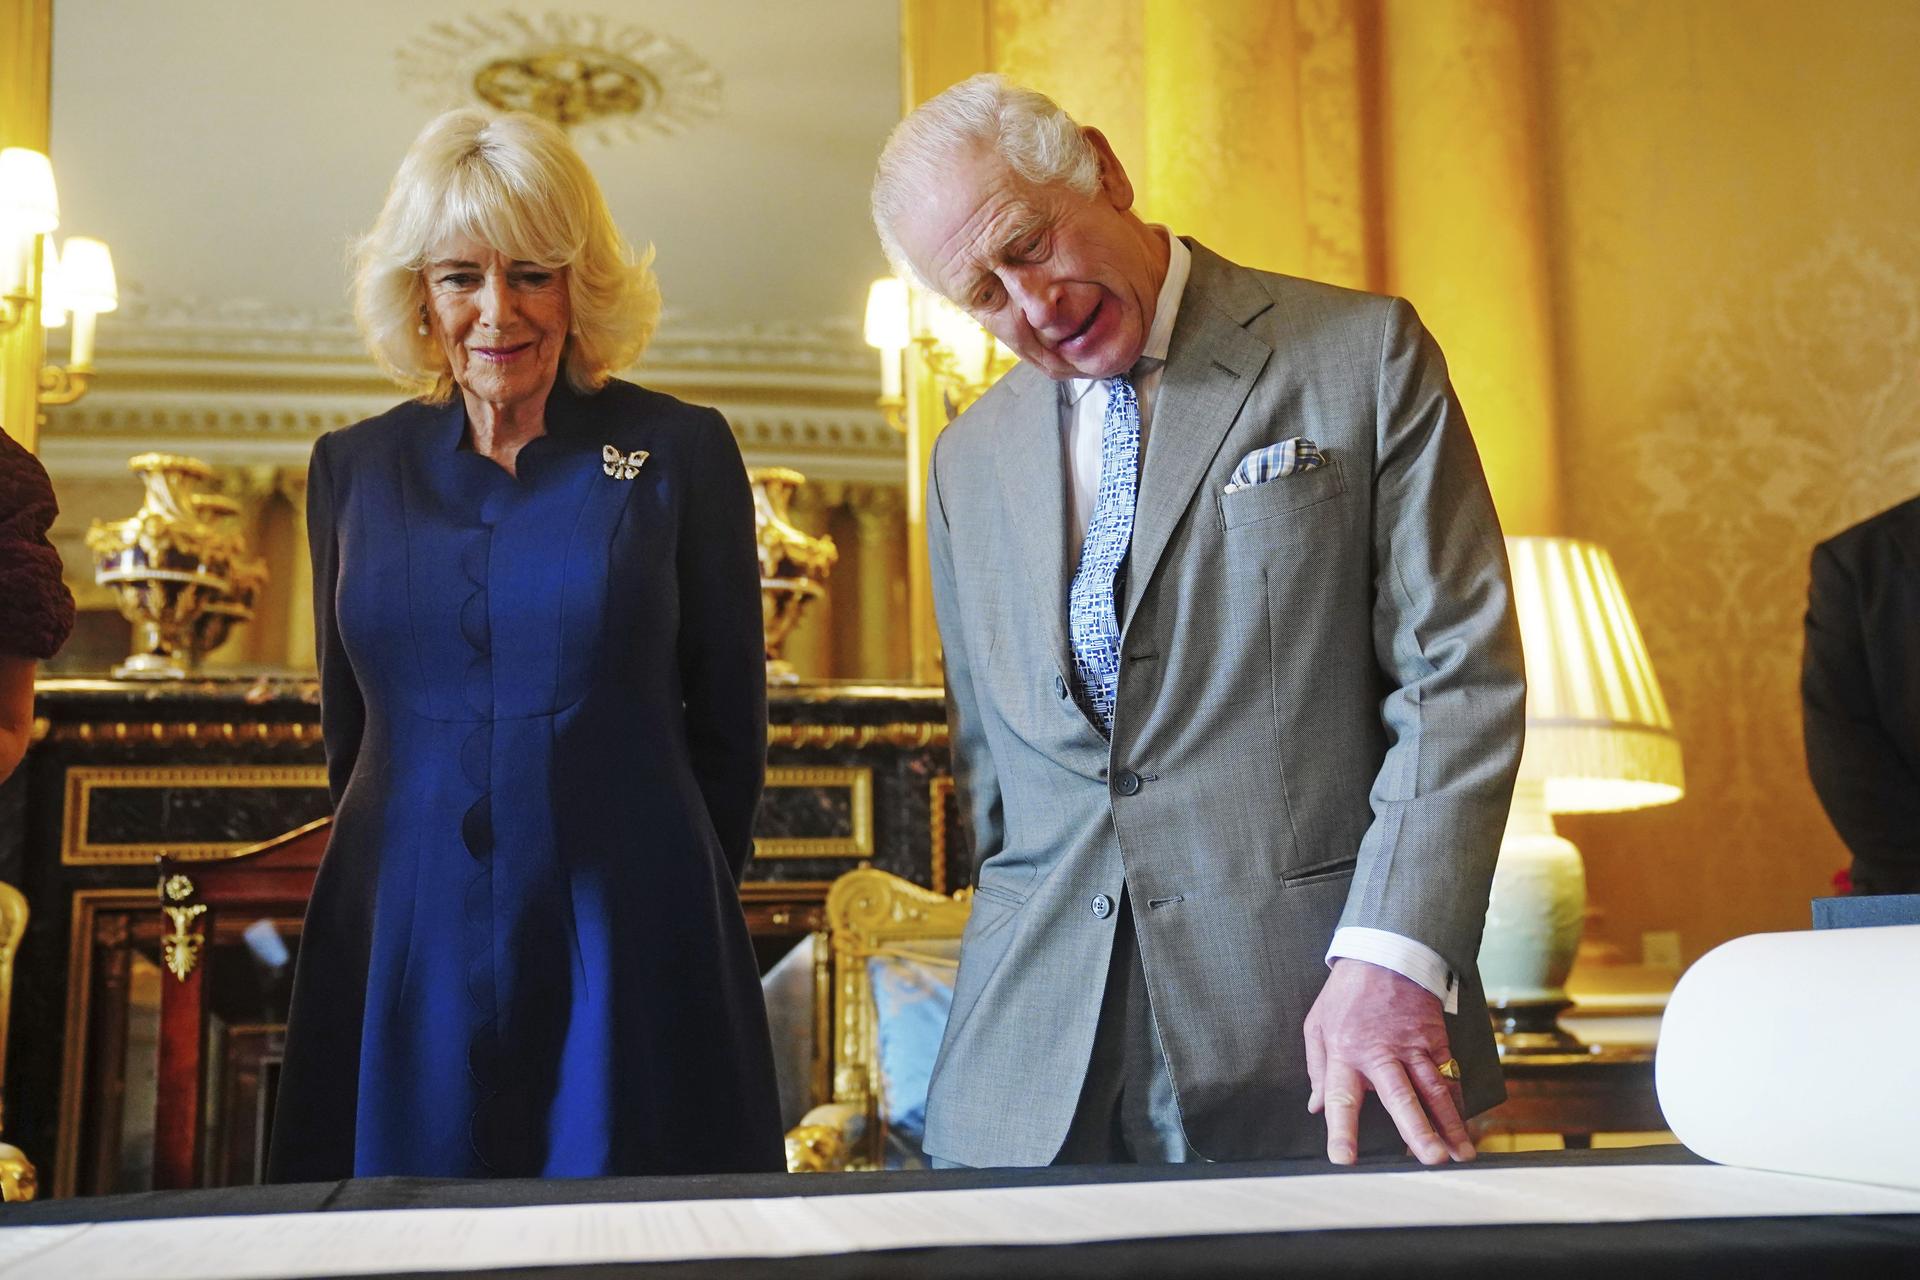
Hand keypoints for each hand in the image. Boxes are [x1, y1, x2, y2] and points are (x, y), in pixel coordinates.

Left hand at [1304, 957, 1473, 1165]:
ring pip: (1434, 1091)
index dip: (1341, 1131)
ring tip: (1462, 1153)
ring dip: (1450, 1124)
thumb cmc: (1347, 991)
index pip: (1340, 1098)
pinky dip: (1457, 1101)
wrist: (1386, 953)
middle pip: (1401, 1097)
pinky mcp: (1435, 1040)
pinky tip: (1464, 1124)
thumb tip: (1316, 1106)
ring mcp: (1412, 1047)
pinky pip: (1448, 1075)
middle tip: (1431, 1158)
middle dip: (1417, 1130)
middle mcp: (1381, 1054)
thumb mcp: (1317, 1023)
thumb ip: (1317, 1067)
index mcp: (1345, 1052)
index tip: (1344, 1159)